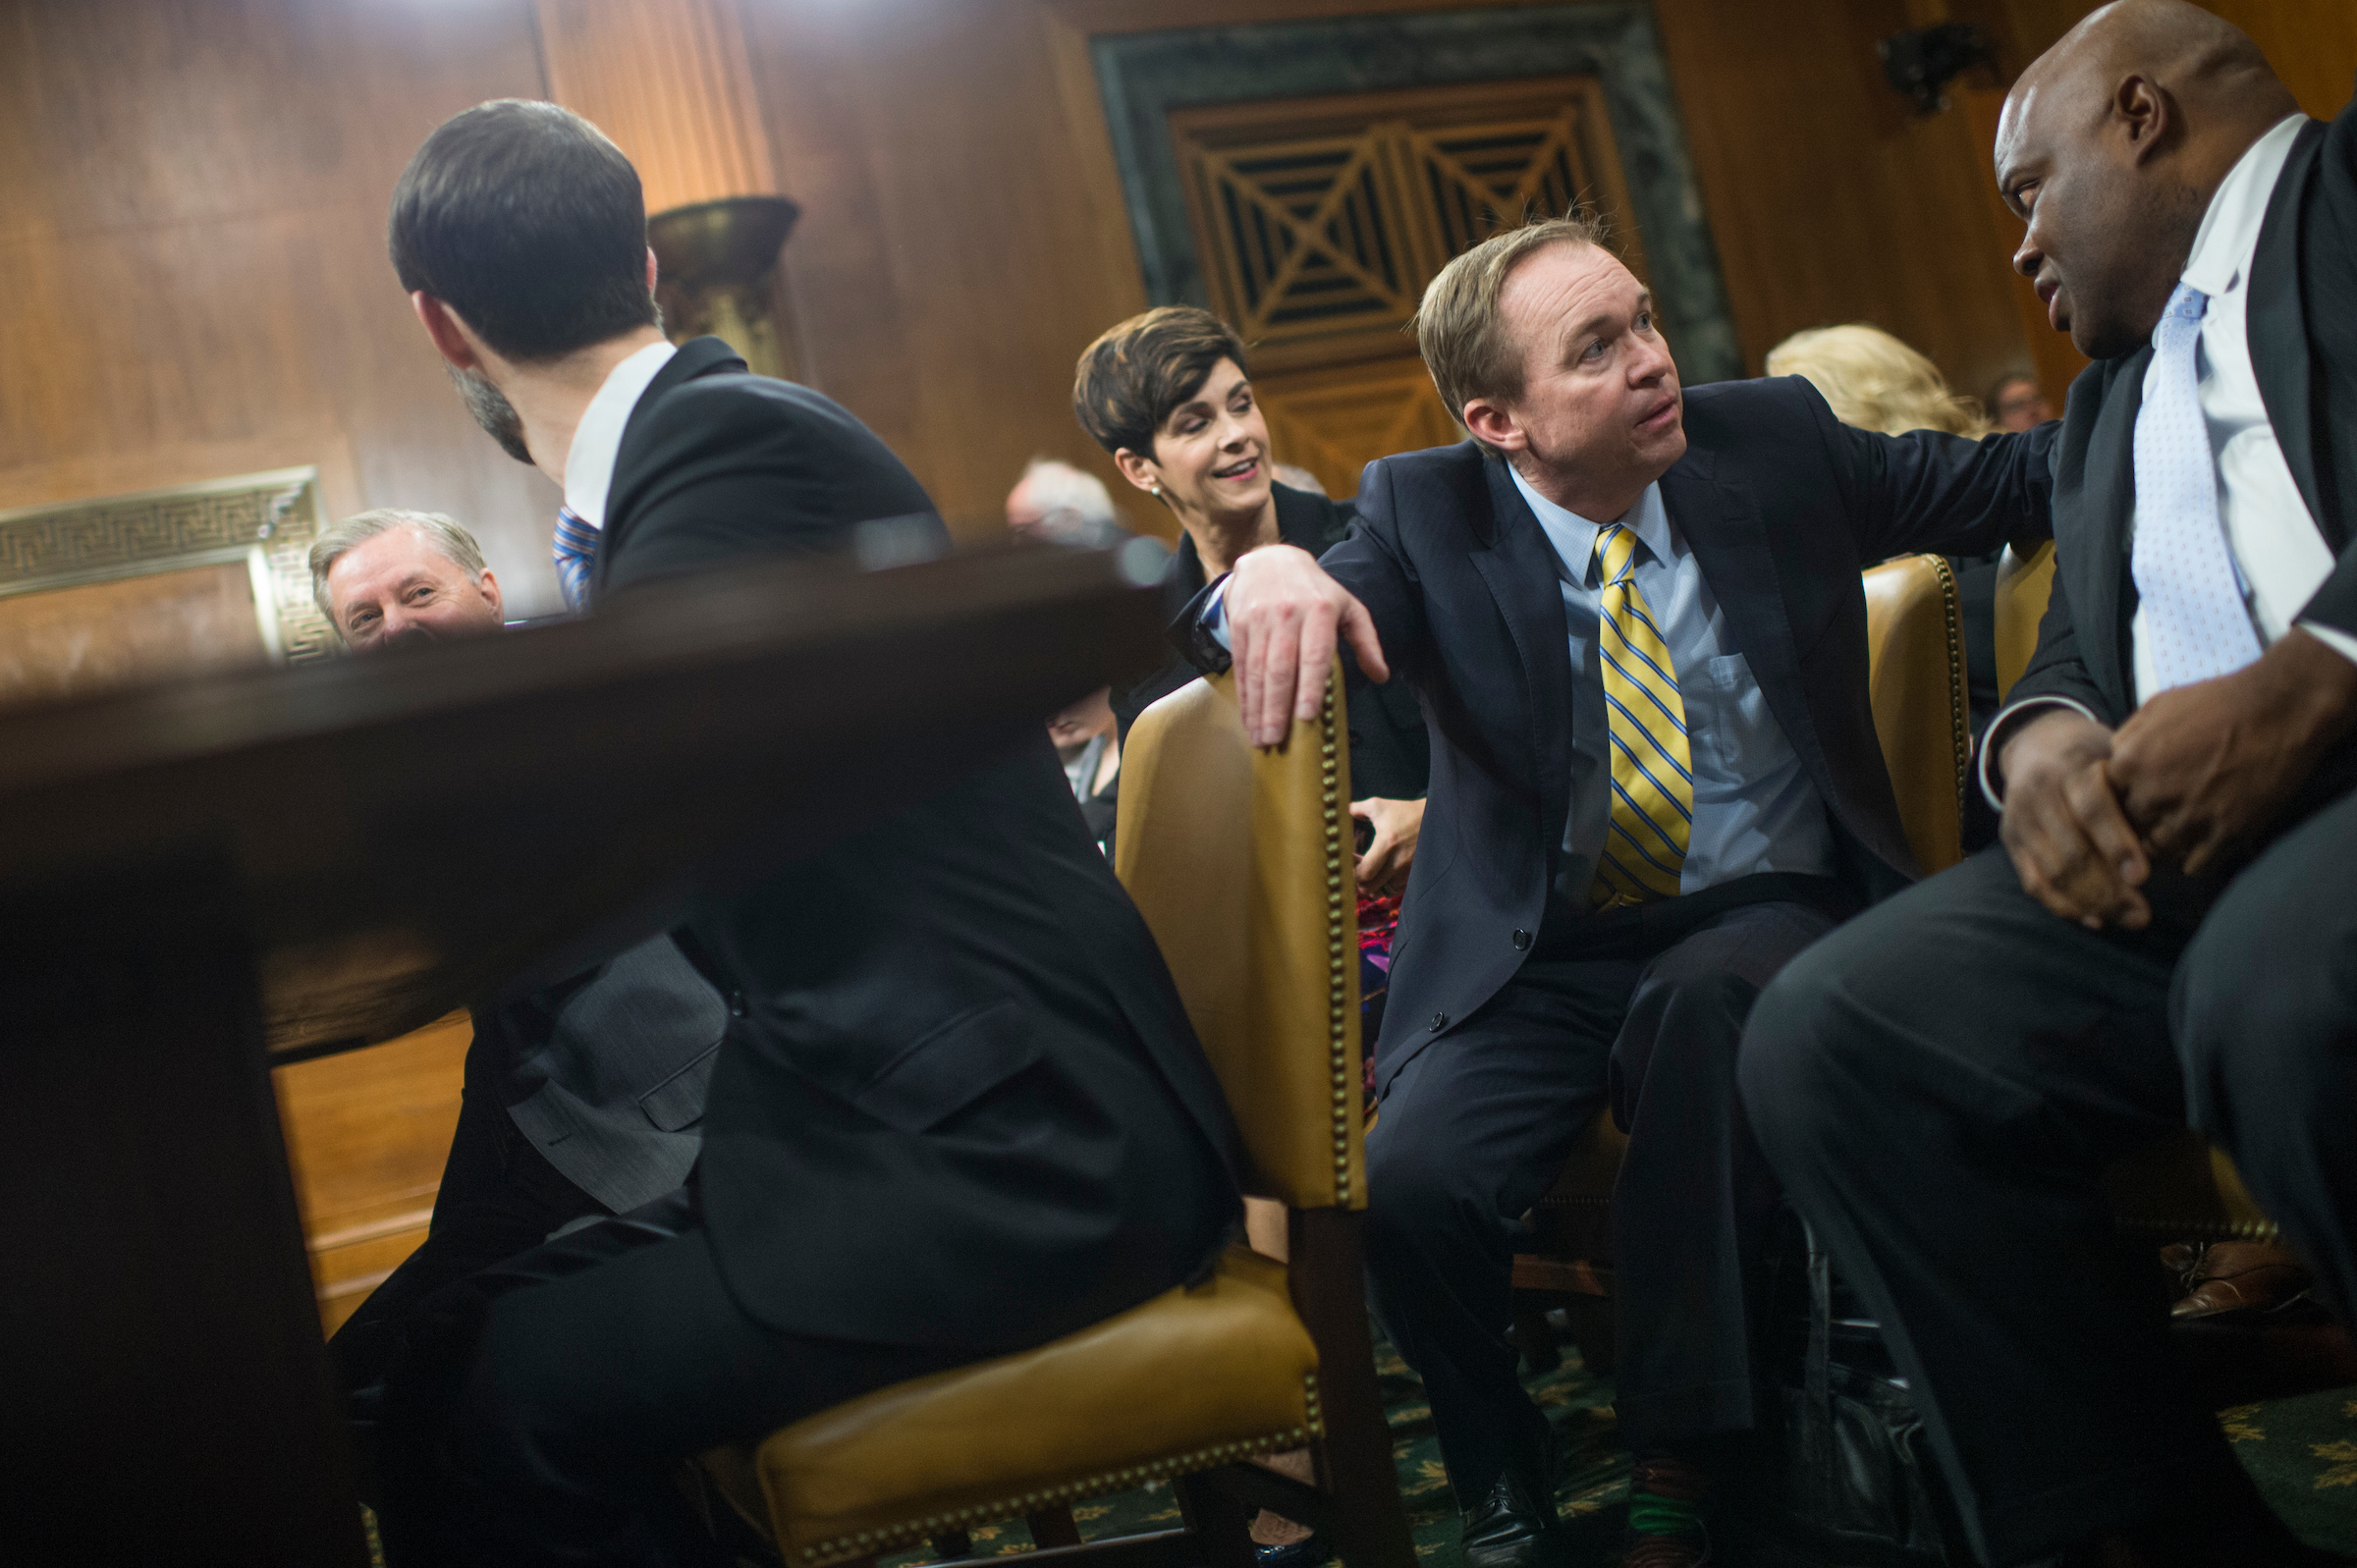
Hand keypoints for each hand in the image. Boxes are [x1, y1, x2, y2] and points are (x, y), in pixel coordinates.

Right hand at [1224, 545, 1389, 746]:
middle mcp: (1287, 614)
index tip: (1306, 717)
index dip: (1309, 687)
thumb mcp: (1348, 607)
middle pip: (1280, 668)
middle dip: (1277, 707)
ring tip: (1260, 737)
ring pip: (1257, 670)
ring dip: (1257, 707)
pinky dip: (1244, 695)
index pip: (1314, 655)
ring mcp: (1260, 619)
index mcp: (1319, 611)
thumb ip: (1366, 641)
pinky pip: (1241, 665)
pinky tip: (1248, 717)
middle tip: (1276, 740)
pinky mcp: (1239, 625)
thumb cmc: (1315, 590)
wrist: (1269, 560)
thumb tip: (1382, 675)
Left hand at [1351, 797, 1423, 894]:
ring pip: (1383, 891)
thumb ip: (1357, 808)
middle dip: (1359, 881)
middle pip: (1370, 887)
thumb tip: (1342, 810)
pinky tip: (1383, 875)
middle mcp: (1398, 861)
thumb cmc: (1405, 812)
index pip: (1364, 873)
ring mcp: (1409, 871)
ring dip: (1373, 885)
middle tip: (1357, 870)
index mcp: (1387, 844)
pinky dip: (1386, 886)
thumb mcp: (1380, 806)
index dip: (1353, 872)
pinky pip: (1396, 891)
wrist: (1436, 819)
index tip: (1350, 863)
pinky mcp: (1416, 876)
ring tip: (1370, 872)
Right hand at [1997, 707, 2151, 928]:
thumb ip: (2138, 788)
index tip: (2143, 877)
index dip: (2117, 844)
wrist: (2039, 743)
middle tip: (2143, 916)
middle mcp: (2040, 791)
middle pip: (2072, 850)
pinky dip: (2064, 906)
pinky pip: (2034, 882)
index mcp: (2073, 765)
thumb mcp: (2118, 755)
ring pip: (2054, 872)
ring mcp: (2020, 818)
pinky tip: (2094, 920)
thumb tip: (2178, 833)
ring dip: (2092, 904)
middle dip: (2109, 890)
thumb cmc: (2098, 757)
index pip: (2092, 807)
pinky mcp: (2011, 839)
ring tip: (2128, 920)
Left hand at [2108, 629, 2356, 874]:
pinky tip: (2207, 838)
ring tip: (2185, 827)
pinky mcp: (2225, 835)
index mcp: (2128, 764)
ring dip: (2168, 844)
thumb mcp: (2156, 707)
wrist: (2280, 708)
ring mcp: (2189, 818)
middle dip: (2141, 824)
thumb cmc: (2217, 702)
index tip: (2135, 798)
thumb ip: (2126, 739)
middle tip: (2161, 816)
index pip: (2103, 801)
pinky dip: (2197, 857)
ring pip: (2158, 852)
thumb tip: (2110, 763)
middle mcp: (2152, 795)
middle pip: (2129, 829)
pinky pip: (2194, 866)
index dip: (2120, 801)